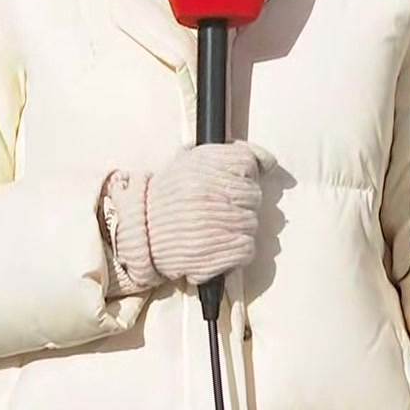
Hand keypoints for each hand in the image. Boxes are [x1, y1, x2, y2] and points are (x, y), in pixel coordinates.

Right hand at [130, 143, 274, 286]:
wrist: (141, 233)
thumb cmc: (169, 198)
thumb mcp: (191, 163)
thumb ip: (231, 154)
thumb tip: (267, 161)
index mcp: (204, 167)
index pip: (247, 164)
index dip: (242, 173)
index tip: (231, 180)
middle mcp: (211, 194)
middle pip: (253, 195)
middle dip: (241, 201)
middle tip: (219, 206)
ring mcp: (217, 226)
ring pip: (252, 223)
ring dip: (239, 225)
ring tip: (215, 225)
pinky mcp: (218, 255)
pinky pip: (247, 248)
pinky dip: (238, 248)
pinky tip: (220, 243)